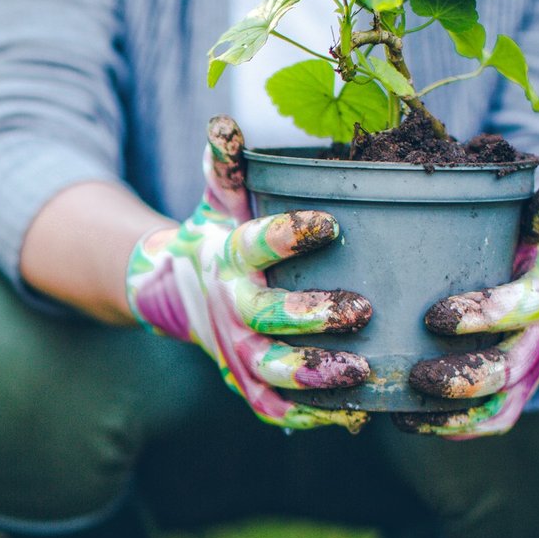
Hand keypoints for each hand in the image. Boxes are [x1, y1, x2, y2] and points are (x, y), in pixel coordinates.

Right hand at [125, 116, 372, 431]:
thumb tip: (225, 121)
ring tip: (362, 369)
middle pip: (267, 318)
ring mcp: (239, 351)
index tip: (332, 223)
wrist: (176, 293)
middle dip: (312, 316)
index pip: (257, 244)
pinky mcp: (248, 383)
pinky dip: (309, 415)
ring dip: (316, 374)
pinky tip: (353, 414)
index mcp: (230, 257)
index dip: (291, 235)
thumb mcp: (221, 199)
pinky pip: (275, 407)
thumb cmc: (219, 236)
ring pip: (273, 371)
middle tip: (361, 309)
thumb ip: (229, 164)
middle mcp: (232, 308)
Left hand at [394, 184, 538, 438]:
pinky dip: (450, 429)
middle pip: (509, 369)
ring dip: (454, 412)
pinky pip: (487, 424)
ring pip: (498, 406)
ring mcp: (527, 373)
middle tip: (417, 375)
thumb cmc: (517, 244)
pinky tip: (407, 422)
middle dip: (464, 377)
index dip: (485, 315)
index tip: (435, 317)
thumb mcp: (529, 222)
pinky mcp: (511, 397)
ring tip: (407, 405)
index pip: (524, 307)